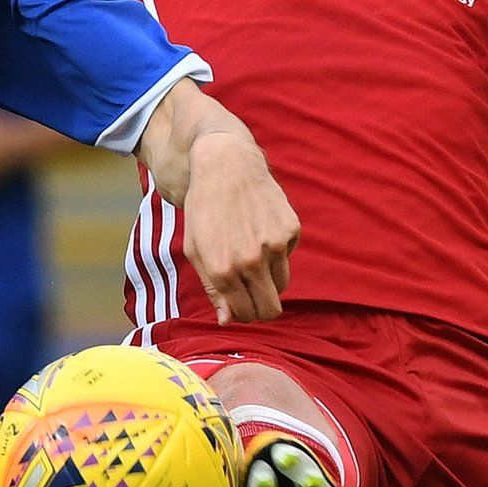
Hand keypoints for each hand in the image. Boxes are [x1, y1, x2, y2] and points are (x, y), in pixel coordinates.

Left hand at [180, 132, 298, 324]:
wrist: (225, 166)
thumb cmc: (205, 210)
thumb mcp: (196, 250)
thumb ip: (212, 289)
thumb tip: (228, 321)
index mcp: (223, 269)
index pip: (245, 314)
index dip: (243, 313)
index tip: (239, 304)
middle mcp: (251, 260)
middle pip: (270, 309)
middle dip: (262, 309)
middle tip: (253, 295)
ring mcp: (274, 244)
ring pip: (283, 286)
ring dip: (270, 280)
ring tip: (252, 257)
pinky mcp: (290, 229)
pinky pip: (289, 256)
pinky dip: (278, 252)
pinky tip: (260, 229)